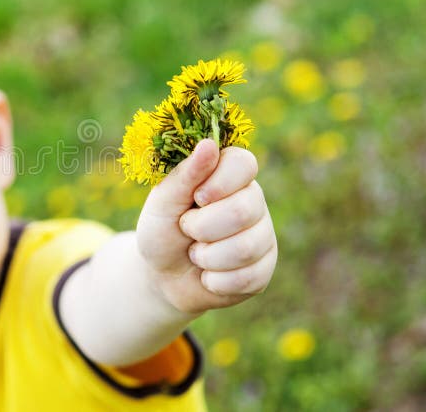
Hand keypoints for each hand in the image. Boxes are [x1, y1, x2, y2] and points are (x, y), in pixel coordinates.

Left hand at [135, 139, 277, 314]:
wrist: (162, 276)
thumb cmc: (161, 230)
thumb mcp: (163, 202)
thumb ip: (185, 175)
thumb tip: (209, 144)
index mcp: (227, 174)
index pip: (244, 163)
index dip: (220, 183)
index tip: (197, 198)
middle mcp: (252, 200)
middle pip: (243, 211)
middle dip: (202, 227)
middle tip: (186, 229)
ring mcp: (262, 234)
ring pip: (246, 247)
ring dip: (207, 256)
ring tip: (195, 253)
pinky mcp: (264, 268)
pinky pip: (248, 277)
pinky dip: (215, 280)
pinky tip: (207, 275)